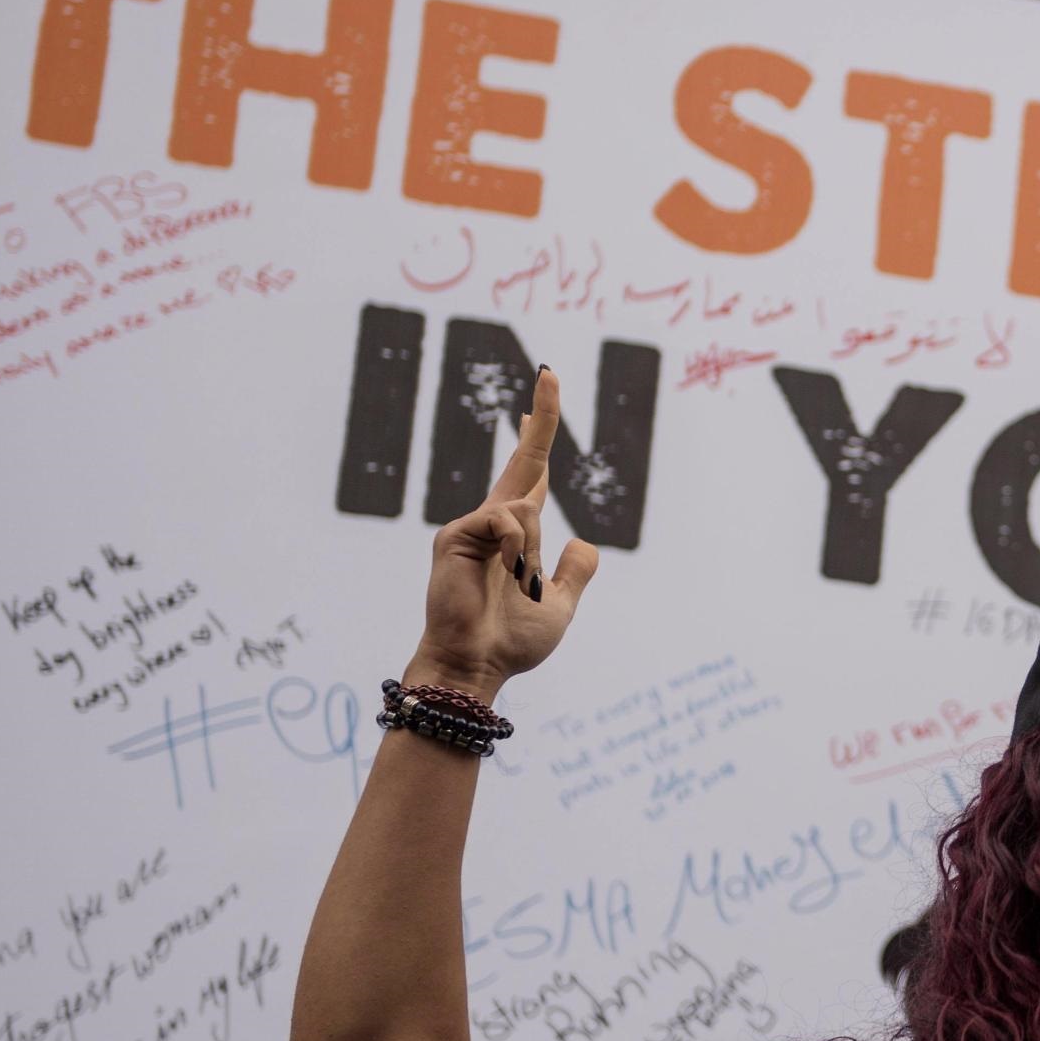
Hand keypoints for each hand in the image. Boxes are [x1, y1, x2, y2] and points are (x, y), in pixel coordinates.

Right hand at [416, 367, 599, 690]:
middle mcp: (493, 522)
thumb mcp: (559, 604)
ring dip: (533, 554)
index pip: (530, 475)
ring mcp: (472, 526)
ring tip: (518, 586)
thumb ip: (574, 573)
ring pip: (528, 508)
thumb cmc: (511, 642)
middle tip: (551, 374)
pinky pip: (509, 521)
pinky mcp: (455, 534)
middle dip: (542, 418)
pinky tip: (508, 575)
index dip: (536, 437)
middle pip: (523, 460)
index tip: (540, 402)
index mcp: (516, 534)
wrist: (477, 666)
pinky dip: (519, 551)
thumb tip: (584, 543)